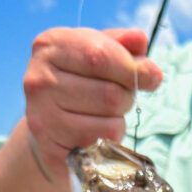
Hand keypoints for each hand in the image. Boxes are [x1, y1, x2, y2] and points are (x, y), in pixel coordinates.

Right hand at [23, 27, 162, 176]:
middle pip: (110, 94)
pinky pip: (101, 147)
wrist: (48, 125)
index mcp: (50, 46)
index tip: (152, 76)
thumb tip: (140, 41)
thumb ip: (122, 44)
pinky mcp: (50, 150)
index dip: (133, 69)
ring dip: (118, 122)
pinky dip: (108, 142)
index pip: (100, 56)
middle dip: (127, 98)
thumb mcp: (98, 52)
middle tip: (120, 98)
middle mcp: (39, 80)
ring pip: (109, 125)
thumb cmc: (80, 81)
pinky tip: (94, 134)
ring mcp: (42, 117)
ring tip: (103, 115)